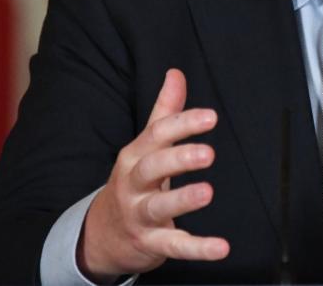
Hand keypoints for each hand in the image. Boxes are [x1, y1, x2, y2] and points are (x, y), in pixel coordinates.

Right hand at [78, 69, 229, 279]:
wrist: (102, 234)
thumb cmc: (133, 183)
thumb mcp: (144, 146)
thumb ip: (164, 112)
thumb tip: (175, 74)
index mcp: (136, 155)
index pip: (158, 135)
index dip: (183, 124)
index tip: (210, 116)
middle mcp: (134, 184)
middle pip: (153, 168)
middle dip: (179, 159)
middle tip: (208, 153)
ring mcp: (140, 214)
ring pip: (159, 206)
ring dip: (183, 200)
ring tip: (207, 192)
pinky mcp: (150, 242)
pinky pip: (173, 245)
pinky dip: (197, 248)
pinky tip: (220, 247)